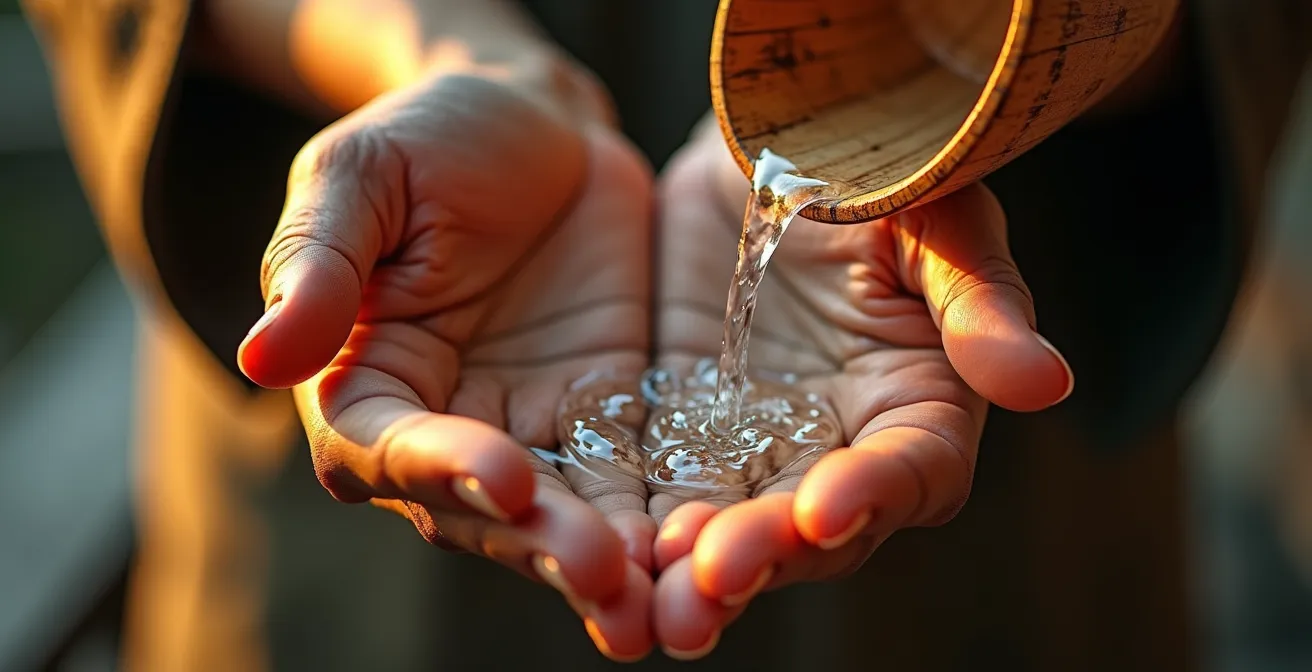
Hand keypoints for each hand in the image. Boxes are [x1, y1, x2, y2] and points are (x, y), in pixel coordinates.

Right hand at [236, 67, 655, 659]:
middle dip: (543, 543)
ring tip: (657, 603)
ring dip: (608, 564)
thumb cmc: (430, 138)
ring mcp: (534, 431)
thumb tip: (260, 358)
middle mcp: (447, 428)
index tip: (511, 473)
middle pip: (484, 510)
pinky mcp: (608, 419)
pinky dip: (663, 519)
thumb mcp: (362, 176)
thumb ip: (318, 264)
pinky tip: (703, 550)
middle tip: (605, 572)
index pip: (386, 448)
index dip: (444, 467)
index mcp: (366, 382)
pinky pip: (635, 480)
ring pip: (564, 518)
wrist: (537, 124)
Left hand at [647, 120, 1073, 658]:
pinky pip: (658, 491)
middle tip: (711, 576)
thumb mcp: (932, 214)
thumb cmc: (873, 167)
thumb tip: (1046, 384)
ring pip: (732, 527)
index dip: (873, 495)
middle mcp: (840, 447)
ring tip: (654, 588)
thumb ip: (978, 298)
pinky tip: (606, 547)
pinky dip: (636, 526)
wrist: (769, 141)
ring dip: (696, 569)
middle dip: (766, 555)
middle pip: (814, 529)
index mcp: (916, 403)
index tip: (822, 510)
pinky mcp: (681, 435)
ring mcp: (755, 448)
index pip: (912, 470)